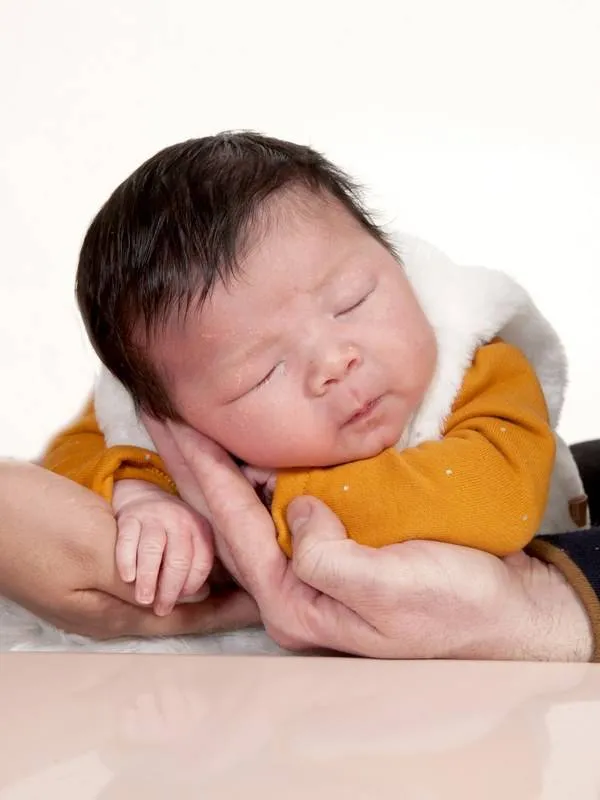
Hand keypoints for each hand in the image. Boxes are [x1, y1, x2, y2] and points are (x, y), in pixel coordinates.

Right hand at [0, 461, 258, 638]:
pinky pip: (146, 563)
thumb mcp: (91, 554)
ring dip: (198, 575)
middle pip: (178, 606)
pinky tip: (186, 543)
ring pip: (163, 584)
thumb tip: (188, 597)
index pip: (186, 619)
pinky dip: (173, 556)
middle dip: (220, 595)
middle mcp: (109, 606)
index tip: (267, 604)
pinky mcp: (90, 559)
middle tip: (263, 579)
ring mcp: (97, 584)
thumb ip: (143, 580)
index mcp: (112, 614)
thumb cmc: (31, 527)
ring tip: (236, 561)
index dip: (228, 611)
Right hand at [113, 480, 212, 614]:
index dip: (192, 585)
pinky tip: (127, 578)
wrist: (143, 498)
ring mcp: (155, 515)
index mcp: (200, 529)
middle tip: (161, 609)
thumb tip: (202, 595)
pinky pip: (128, 540)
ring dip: (148, 578)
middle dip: (169, 589)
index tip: (181, 600)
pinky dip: (126, 560)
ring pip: (152, 549)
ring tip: (144, 599)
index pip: (201, 562)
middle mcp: (180, 520)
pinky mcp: (130, 516)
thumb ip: (194, 567)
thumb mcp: (190, 542)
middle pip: (178, 559)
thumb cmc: (170, 533)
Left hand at [145, 421, 592, 660]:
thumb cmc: (452, 609)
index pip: (232, 525)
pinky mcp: (336, 544)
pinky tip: (250, 449)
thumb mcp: (390, 593)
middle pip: (227, 515)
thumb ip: (329, 560)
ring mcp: (314, 564)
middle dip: (192, 462)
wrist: (500, 613)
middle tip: (161, 412)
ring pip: (251, 507)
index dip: (199, 470)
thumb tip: (294, 510)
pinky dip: (261, 471)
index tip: (171, 422)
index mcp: (294, 599)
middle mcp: (294, 583)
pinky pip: (284, 503)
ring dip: (221, 463)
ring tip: (192, 423)